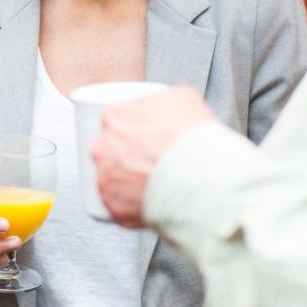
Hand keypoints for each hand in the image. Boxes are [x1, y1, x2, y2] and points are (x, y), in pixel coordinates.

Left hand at [91, 86, 213, 227]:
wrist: (205, 178)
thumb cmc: (195, 138)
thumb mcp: (183, 98)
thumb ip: (162, 101)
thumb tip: (162, 105)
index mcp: (114, 118)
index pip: (113, 120)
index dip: (130, 128)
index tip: (142, 136)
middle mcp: (102, 148)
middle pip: (108, 150)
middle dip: (125, 155)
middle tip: (149, 161)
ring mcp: (106, 180)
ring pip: (111, 180)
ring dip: (126, 183)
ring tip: (153, 185)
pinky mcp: (114, 208)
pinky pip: (118, 207)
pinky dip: (132, 207)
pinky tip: (150, 203)